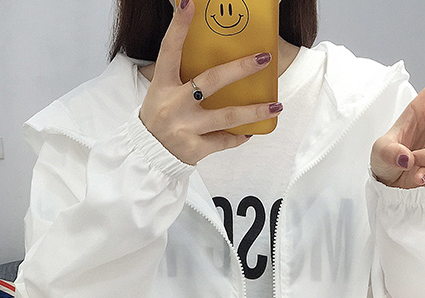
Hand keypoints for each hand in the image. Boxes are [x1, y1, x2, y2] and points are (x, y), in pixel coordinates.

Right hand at [139, 0, 282, 165]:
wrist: (148, 155)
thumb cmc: (160, 117)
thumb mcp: (161, 92)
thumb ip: (181, 75)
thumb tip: (213, 54)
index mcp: (162, 85)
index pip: (170, 50)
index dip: (178, 27)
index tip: (189, 3)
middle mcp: (174, 105)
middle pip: (212, 81)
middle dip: (240, 68)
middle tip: (264, 59)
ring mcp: (185, 128)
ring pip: (227, 116)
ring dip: (254, 110)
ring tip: (276, 106)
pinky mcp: (194, 148)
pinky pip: (224, 140)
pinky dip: (239, 136)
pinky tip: (250, 131)